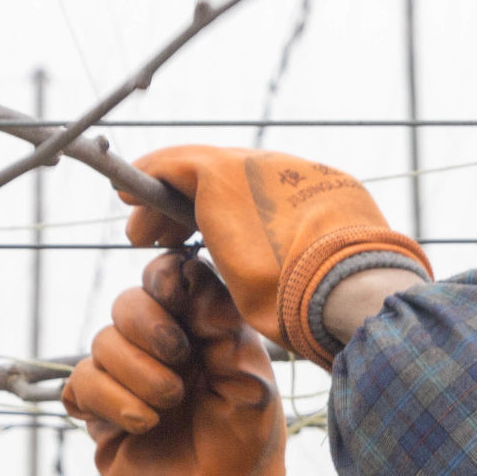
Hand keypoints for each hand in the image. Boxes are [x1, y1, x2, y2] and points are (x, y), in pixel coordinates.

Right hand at [62, 253, 298, 475]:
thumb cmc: (244, 442)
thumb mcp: (251, 383)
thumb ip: (224, 329)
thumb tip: (192, 277)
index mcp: (198, 329)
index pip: (168, 279)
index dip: (165, 278)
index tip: (177, 295)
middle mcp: (158, 347)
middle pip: (127, 302)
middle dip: (148, 325)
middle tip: (179, 359)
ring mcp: (125, 378)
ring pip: (101, 342)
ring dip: (138, 373)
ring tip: (170, 406)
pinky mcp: (98, 411)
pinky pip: (81, 384)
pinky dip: (111, 400)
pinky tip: (144, 423)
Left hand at [122, 146, 428, 368]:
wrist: (348, 288)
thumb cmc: (347, 309)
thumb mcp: (334, 290)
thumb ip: (317, 282)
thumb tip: (313, 304)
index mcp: (329, 199)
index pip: (269, 199)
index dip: (234, 217)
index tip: (213, 240)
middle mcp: (295, 174)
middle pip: (232, 181)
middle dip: (195, 207)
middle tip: (169, 235)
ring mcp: (259, 170)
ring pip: (200, 172)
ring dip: (167, 199)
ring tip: (141, 230)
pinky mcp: (222, 177)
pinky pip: (172, 166)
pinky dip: (149, 177)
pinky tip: (128, 198)